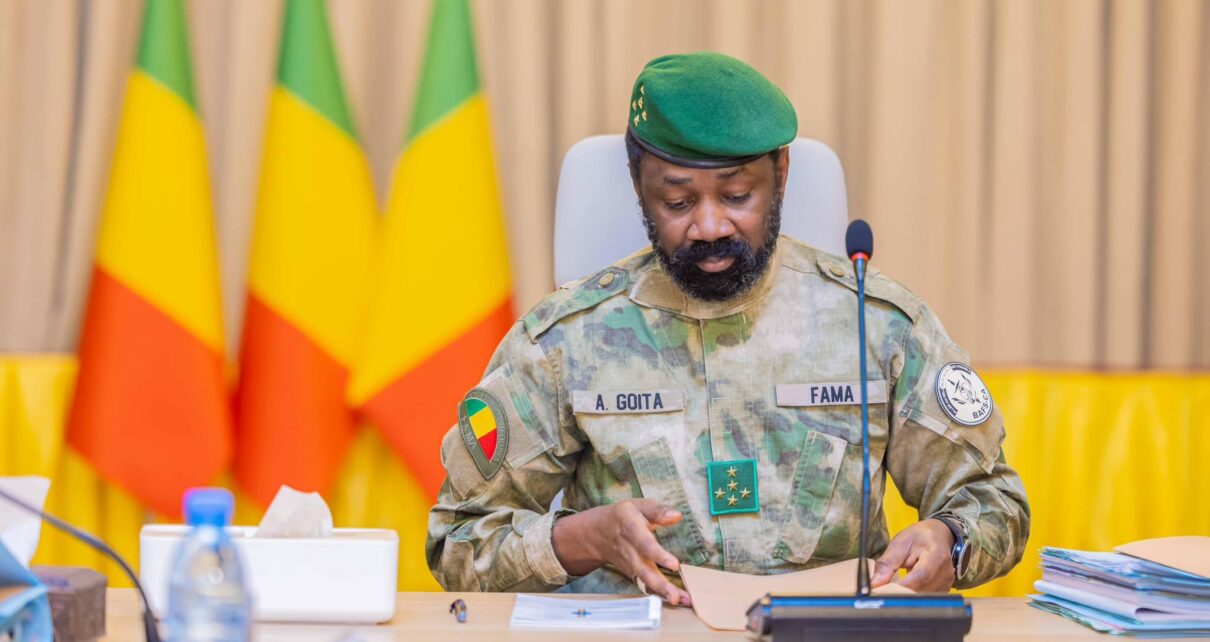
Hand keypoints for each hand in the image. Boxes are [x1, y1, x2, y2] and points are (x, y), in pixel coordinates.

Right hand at [551, 498, 691, 604]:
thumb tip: (676, 515)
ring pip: (644, 581)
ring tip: (679, 600)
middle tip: (675, 596)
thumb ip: (658, 511)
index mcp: (632, 530)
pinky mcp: (632, 573)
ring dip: (662, 592)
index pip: (645, 545)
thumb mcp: (637, 506)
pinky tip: (675, 599)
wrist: (597, 532)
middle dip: (659, 584)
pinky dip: (658, 593)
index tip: (674, 565)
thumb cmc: (622, 516)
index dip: (658, 555)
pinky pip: (645, 584)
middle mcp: (630, 551)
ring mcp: (630, 564)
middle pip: (643, 570)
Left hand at [871, 519, 955, 591]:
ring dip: (905, 595)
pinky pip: (925, 598)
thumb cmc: (919, 537)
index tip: (883, 590)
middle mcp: (945, 572)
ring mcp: (946, 583)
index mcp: (936, 555)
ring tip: (893, 586)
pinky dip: (912, 596)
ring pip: (921, 598)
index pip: (920, 576)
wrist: (937, 536)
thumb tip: (875, 583)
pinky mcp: (943, 591)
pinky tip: (906, 587)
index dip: (901, 586)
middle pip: (921, 590)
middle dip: (900, 593)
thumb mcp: (899, 543)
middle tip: (882, 590)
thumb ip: (887, 563)